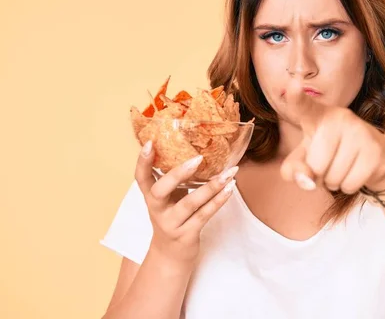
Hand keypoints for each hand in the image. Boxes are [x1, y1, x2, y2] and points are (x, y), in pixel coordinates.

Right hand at [134, 141, 237, 265]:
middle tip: (198, 159)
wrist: (171, 255)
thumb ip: (173, 179)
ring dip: (211, 187)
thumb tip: (194, 148)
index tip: (150, 143)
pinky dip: (218, 201)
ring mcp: (171, 224)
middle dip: (179, 173)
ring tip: (229, 173)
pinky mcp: (187, 235)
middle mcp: (157, 210)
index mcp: (151, 197)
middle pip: (160, 190)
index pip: (141, 177)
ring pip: (190, 203)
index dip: (143, 161)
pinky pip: (204, 215)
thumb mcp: (167, 198)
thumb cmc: (172, 217)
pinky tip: (230, 189)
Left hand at [280, 79, 384, 193]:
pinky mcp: (376, 152)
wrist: (375, 157)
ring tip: (345, 166)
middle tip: (331, 163)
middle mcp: (340, 118)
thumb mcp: (305, 159)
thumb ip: (293, 170)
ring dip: (335, 182)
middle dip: (320, 175)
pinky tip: (357, 171)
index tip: (292, 85)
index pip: (304, 106)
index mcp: (318, 115)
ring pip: (333, 178)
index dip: (296, 98)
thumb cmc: (332, 155)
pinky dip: (349, 186)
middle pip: (315, 165)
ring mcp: (360, 132)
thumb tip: (307, 181)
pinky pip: (349, 184)